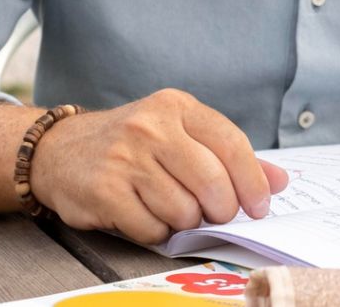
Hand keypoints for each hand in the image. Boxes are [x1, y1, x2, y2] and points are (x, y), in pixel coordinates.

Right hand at [29, 89, 289, 245]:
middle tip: (216, 215)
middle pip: (211, 181)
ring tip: (170, 209)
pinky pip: (151, 229)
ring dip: (184, 222)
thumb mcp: (180, 135)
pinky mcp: (104, 190)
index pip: (231, 143)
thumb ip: (230, 157)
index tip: (260, 206)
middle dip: (222, 209)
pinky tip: (143, 215)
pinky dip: (155, 232)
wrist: (59, 150)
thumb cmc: (132, 146)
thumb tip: (280, 182)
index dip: (253, 180)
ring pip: (183, 210)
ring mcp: (125, 158)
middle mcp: (151, 126)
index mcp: (177, 106)